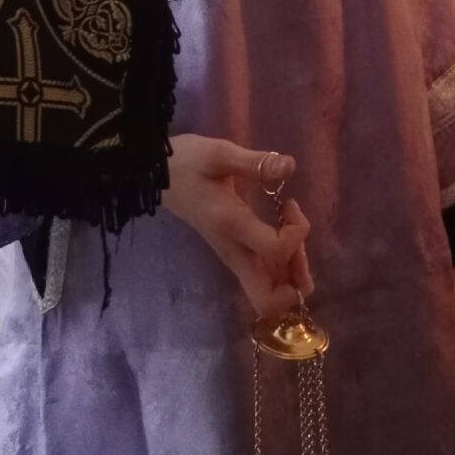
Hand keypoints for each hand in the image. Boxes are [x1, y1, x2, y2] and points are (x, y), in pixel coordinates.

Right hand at [163, 135, 312, 315]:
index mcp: (231, 226)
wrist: (155, 176)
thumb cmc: (187, 163)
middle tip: (299, 246)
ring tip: (292, 233)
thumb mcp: (219, 153)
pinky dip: (283, 268)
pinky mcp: (234, 256)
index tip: (289, 204)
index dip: (297, 233)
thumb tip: (290, 166)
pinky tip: (283, 234)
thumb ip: (255, 162)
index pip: (276, 251)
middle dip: (296, 283)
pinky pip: (264, 279)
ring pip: (268, 293)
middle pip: (268, 300)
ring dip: (292, 275)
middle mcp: (233, 252)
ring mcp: (233, 259)